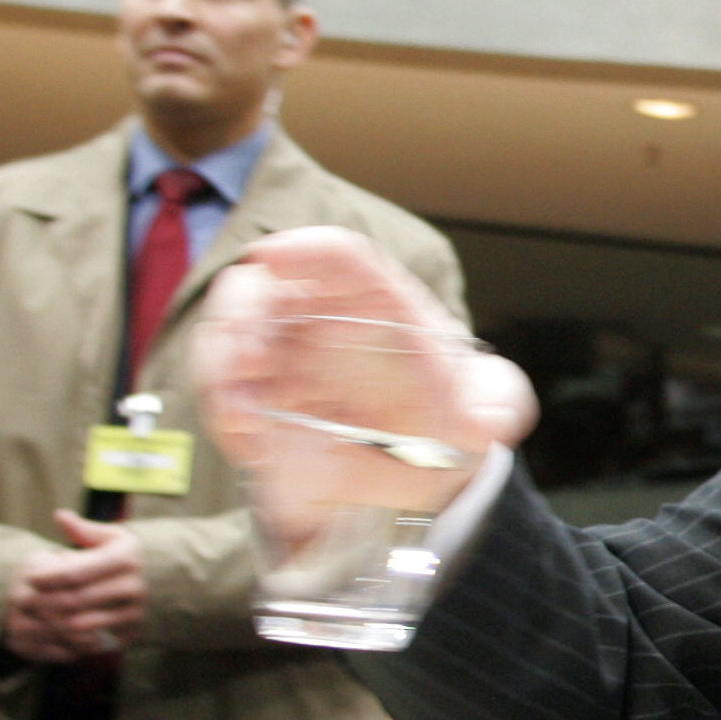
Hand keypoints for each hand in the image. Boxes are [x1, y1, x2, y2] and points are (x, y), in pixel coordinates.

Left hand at [2, 512, 146, 662]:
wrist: (163, 584)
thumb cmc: (122, 557)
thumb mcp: (110, 537)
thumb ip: (82, 529)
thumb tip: (60, 515)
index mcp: (126, 558)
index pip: (74, 572)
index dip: (46, 577)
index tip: (29, 578)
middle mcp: (134, 586)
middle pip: (74, 600)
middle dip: (43, 602)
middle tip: (25, 601)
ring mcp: (134, 613)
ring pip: (79, 623)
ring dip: (51, 621)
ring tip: (36, 614)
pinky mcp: (130, 633)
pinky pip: (90, 641)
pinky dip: (67, 638)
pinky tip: (55, 628)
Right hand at [195, 228, 534, 539]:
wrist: (417, 469)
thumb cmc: (451, 416)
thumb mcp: (489, 409)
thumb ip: (499, 404)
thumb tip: (490, 420)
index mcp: (378, 302)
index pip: (339, 258)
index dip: (305, 250)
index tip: (273, 256)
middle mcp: (319, 319)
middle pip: (261, 290)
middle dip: (241, 316)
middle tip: (247, 360)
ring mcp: (281, 358)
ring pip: (227, 339)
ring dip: (222, 370)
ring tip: (241, 415)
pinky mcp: (257, 402)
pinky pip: (225, 396)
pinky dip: (226, 412)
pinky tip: (249, 441)